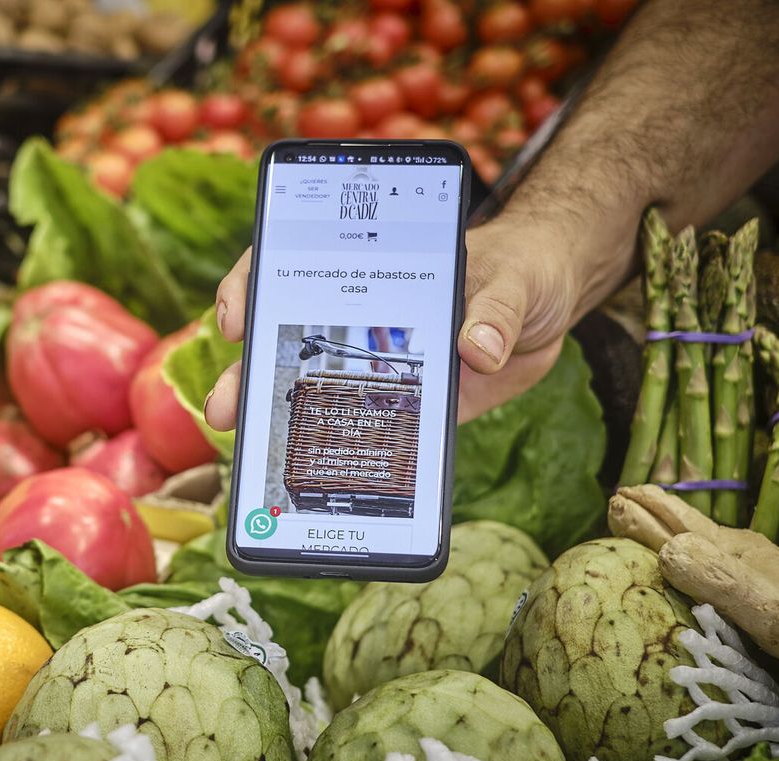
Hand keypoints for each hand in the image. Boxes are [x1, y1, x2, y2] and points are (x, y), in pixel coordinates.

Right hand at [202, 217, 585, 429]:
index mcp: (370, 270)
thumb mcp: (514, 279)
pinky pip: (363, 431)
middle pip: (284, 342)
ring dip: (274, 421)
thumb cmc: (522, 269)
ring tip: (247, 451)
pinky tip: (315, 477)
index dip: (250, 287)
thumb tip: (477, 347)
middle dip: (245, 375)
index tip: (238, 318)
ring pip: (313, 392)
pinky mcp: (407, 407)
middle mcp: (360, 317)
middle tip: (224, 407)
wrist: (554, 304)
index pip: (286, 266)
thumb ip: (497, 308)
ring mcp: (378, 365)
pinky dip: (337, 454)